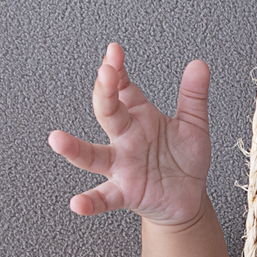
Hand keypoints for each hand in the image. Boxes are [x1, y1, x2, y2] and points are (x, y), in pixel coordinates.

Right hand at [50, 42, 210, 225]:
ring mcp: (122, 166)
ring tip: (57, 140)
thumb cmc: (184, 161)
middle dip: (104, 92)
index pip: (122, 88)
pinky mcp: (125, 192)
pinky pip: (104, 197)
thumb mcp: (194, 125)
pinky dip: (90, 202)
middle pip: (108, 112)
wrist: (188, 198)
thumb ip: (194, 96)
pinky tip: (78, 203)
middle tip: (104, 73)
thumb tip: (199, 65)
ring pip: (93, 155)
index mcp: (139, 117)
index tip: (114, 52)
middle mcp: (125, 139)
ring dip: (74, 148)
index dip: (116, 69)